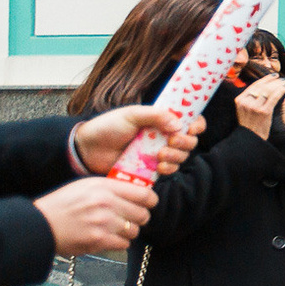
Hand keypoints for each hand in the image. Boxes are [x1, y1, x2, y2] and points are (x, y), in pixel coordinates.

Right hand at [34, 177, 155, 255]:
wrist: (40, 224)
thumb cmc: (61, 205)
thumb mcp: (85, 186)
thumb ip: (111, 188)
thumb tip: (135, 192)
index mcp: (104, 187)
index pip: (144, 194)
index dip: (150, 201)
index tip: (148, 204)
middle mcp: (106, 203)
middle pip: (143, 214)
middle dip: (138, 218)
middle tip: (129, 219)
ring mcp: (104, 223)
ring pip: (134, 231)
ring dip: (127, 232)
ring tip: (113, 229)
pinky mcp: (99, 240)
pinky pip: (124, 244)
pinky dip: (118, 243)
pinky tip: (106, 237)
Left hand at [71, 104, 200, 175]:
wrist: (88, 149)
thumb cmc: (108, 126)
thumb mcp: (131, 114)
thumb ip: (155, 115)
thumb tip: (178, 124)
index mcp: (161, 120)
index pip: (189, 120)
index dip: (197, 124)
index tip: (192, 128)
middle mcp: (163, 136)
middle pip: (190, 140)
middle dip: (186, 142)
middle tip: (172, 141)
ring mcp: (158, 153)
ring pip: (182, 156)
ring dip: (177, 156)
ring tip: (161, 154)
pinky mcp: (151, 169)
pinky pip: (170, 171)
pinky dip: (169, 169)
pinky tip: (159, 167)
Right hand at [236, 75, 284, 136]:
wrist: (252, 138)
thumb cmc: (251, 124)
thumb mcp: (244, 110)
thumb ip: (249, 99)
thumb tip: (260, 86)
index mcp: (239, 100)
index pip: (254, 85)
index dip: (265, 79)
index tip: (273, 76)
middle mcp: (245, 102)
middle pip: (261, 86)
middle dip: (273, 80)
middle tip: (281, 78)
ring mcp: (254, 106)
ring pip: (268, 90)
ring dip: (279, 84)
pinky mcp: (263, 111)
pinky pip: (274, 96)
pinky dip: (281, 90)